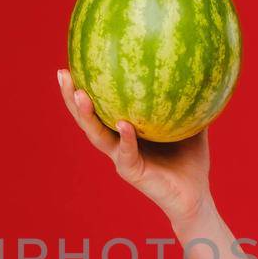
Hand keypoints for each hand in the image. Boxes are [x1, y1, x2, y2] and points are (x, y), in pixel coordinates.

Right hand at [55, 68, 213, 225]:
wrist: (195, 196)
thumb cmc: (191, 159)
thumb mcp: (190, 121)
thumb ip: (187, 97)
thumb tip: (194, 64)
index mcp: (124, 131)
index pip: (98, 106)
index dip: (84, 87)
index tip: (73, 63)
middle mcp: (117, 143)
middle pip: (86, 118)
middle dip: (71, 97)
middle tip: (62, 74)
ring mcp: (121, 158)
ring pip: (97, 136)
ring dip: (86, 116)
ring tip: (79, 94)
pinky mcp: (132, 172)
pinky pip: (125, 154)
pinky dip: (124, 139)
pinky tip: (123, 123)